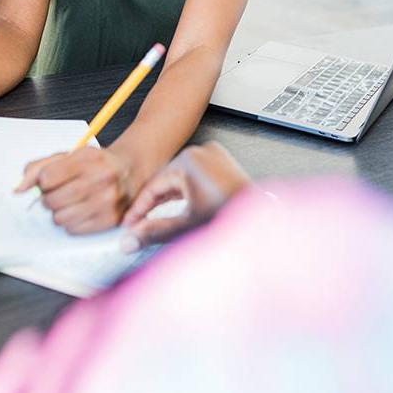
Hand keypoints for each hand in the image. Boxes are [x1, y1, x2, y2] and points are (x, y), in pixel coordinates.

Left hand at [16, 146, 132, 232]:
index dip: (44, 182)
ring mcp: (107, 201)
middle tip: (61, 192)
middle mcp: (100, 179)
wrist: (131, 170)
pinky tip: (81, 210)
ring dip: (60, 212)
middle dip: (49, 198)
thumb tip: (18, 189)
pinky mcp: (110, 219)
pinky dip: (72, 223)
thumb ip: (39, 168)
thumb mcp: (70, 156)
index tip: (51, 180)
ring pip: (60, 218)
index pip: (46, 178)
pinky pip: (73, 230)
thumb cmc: (96, 164)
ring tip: (72, 202)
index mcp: (88, 159)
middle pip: (51, 200)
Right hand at [121, 141, 249, 250]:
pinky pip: (195, 175)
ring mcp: (213, 155)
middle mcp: (201, 152)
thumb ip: (153, 232)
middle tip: (140, 224)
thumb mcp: (186, 226)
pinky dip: (185, 191)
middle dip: (153, 204)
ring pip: (180, 178)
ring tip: (156, 218)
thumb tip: (130, 240)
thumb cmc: (230, 218)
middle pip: (166, 180)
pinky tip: (179, 206)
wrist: (263, 221)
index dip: (138, 208)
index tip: (129, 223)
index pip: (153, 185)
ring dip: (168, 198)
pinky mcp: (221, 162)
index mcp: (188, 160)